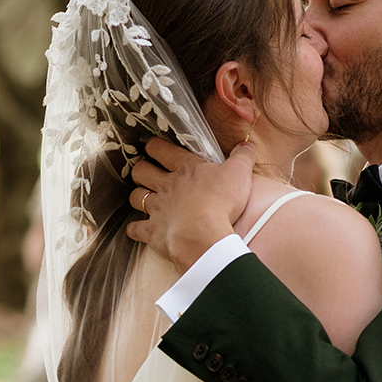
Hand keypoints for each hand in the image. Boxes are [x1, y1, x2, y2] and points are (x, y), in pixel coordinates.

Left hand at [127, 138, 255, 270]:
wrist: (205, 235)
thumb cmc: (221, 202)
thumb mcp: (239, 174)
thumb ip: (242, 157)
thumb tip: (247, 145)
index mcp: (185, 169)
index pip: (161, 150)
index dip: (155, 147)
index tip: (154, 147)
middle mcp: (166, 186)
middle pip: (141, 171)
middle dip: (142, 170)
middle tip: (147, 172)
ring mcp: (157, 209)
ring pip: (136, 197)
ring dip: (138, 197)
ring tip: (143, 198)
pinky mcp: (153, 232)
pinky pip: (136, 230)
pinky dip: (135, 230)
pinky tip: (137, 230)